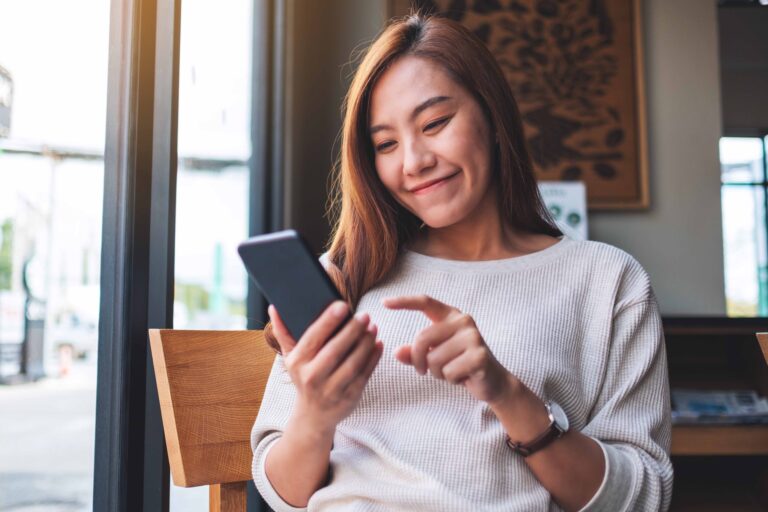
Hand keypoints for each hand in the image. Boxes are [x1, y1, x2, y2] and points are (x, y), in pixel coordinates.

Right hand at [268, 301, 383, 432]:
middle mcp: (312, 377)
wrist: (313, 416)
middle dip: (352, 331)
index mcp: (297, 362)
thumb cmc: (303, 377)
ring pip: (352, 364)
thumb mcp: (290, 357)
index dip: (328, 321)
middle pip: (335, 351)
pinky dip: (373, 358)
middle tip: (365, 315)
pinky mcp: (349, 398)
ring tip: (373, 327)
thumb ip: (283, 332)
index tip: (343, 305)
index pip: (313, 338)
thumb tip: (274, 307)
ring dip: (365, 344)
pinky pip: (364, 375)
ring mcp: (331, 390)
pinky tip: (378, 344)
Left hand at [382, 294, 516, 404]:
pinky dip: (450, 380)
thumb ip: (415, 353)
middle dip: (418, 361)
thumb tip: (396, 352)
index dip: (404, 301)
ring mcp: (473, 337)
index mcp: (451, 316)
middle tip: (425, 371)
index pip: (425, 302)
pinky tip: (463, 377)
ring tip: (452, 371)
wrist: (492, 382)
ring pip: (434, 359)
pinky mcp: (479, 356)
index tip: (384, 303)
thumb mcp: (434, 356)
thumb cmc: (459, 365)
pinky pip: (448, 372)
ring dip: (437, 373)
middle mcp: (463, 321)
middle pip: (422, 339)